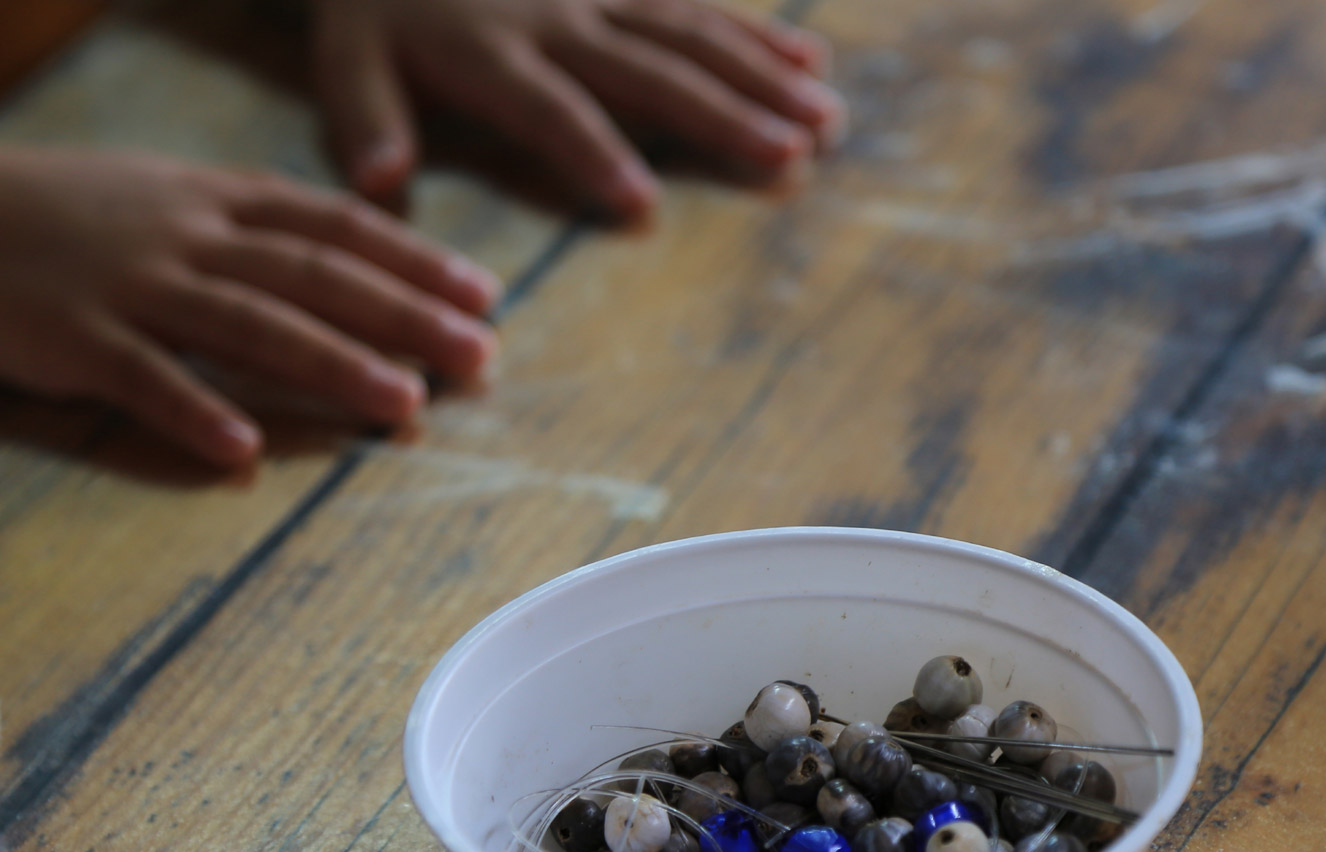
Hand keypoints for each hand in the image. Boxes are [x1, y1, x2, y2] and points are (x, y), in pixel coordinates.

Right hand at [0, 148, 500, 466]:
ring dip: (331, 365)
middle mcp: (191, 236)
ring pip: (249, 324)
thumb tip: (367, 263)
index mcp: (223, 201)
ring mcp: (133, 284)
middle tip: (478, 357)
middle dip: (405, 316)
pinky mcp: (74, 336)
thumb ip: (266, 227)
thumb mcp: (181, 196)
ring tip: (402, 403)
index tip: (485, 296)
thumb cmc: (84, 213)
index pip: (338, 227)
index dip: (415, 262)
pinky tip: (245, 456)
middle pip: (315, 276)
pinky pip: (142, 377)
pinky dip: (194, 413)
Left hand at [311, 0, 843, 217]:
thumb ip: (364, 120)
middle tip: (789, 154)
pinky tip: (812, 58)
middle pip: (651, 70)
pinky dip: (757, 32)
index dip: (593, 153)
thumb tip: (379, 184)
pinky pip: (698, 2)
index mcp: (492, 54)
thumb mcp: (345, 61)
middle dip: (722, 113)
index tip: (643, 204)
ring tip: (825, 119)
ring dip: (763, 76)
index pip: (550, 109)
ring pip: (693, 34)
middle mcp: (560, 19)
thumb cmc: (375, 8)